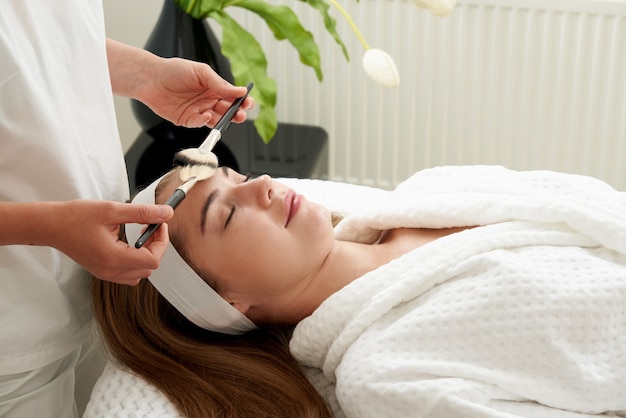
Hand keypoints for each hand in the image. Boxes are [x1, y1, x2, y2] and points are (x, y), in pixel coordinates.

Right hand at [49, 200, 173, 284]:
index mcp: (113, 258)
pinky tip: (130, 244)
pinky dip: (135, 261)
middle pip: (149, 268)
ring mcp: (105, 274)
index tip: (159, 224)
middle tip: (151, 226)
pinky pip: (128, 274)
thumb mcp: (112, 210)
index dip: (161, 241)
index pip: (153, 259)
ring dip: (147, 256)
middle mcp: (110, 271)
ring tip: (141, 236)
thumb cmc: (75, 217)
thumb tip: (166, 213)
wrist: (50, 226)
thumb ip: (142, 213)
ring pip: (140, 274)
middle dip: (156, 247)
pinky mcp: (102, 272)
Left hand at [138, 57, 254, 127]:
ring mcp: (198, 111)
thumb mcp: (201, 72)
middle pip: (227, 110)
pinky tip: (205, 114)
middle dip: (236, 113)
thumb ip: (220, 84)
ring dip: (223, 120)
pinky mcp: (188, 120)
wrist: (151, 78)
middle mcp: (208, 100)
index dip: (241, 101)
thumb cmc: (174, 70)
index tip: (248, 103)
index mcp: (213, 87)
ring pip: (216, 119)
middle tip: (241, 115)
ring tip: (227, 117)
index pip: (232, 97)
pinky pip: (200, 123)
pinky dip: (204, 121)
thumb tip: (240, 91)